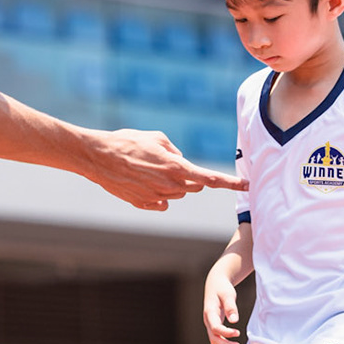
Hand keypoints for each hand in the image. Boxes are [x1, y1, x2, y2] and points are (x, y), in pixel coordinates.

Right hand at [85, 130, 247, 210]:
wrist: (97, 158)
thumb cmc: (126, 142)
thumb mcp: (156, 138)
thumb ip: (175, 151)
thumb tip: (181, 162)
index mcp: (176, 168)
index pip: (210, 179)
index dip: (231, 183)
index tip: (247, 186)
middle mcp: (169, 186)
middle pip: (194, 186)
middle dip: (190, 176)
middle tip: (169, 162)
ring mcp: (156, 197)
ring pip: (177, 194)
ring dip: (172, 183)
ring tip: (148, 168)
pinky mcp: (144, 204)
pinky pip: (161, 202)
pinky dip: (158, 193)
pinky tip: (142, 181)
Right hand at [203, 273, 241, 343]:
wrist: (215, 283)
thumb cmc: (222, 288)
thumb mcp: (228, 294)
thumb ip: (230, 307)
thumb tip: (234, 321)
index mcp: (209, 312)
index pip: (215, 327)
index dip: (225, 333)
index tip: (238, 333)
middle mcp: (208, 320)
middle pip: (213, 338)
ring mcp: (210, 324)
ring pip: (214, 341)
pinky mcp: (215, 325)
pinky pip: (218, 338)